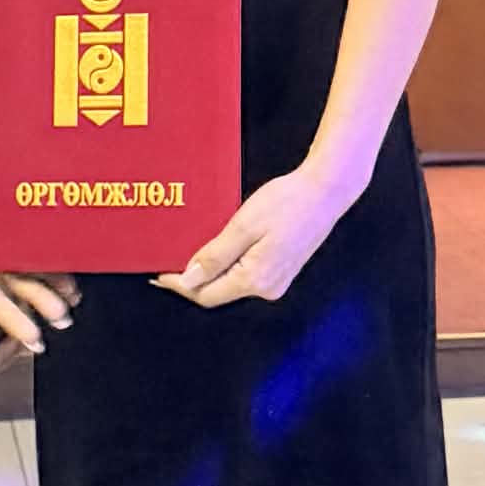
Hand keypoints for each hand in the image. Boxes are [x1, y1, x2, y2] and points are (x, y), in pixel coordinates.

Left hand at [154, 160, 360, 308]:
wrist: (326, 191)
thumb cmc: (287, 202)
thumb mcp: (243, 225)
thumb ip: (215, 256)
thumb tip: (188, 280)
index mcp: (255, 280)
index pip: (205, 294)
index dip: (180, 285)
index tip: (157, 273)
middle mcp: (267, 289)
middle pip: (218, 292)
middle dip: (192, 279)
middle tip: (166, 261)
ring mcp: (276, 282)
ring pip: (231, 284)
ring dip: (210, 272)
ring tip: (188, 252)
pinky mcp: (282, 271)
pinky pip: (245, 275)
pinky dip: (228, 266)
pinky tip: (218, 250)